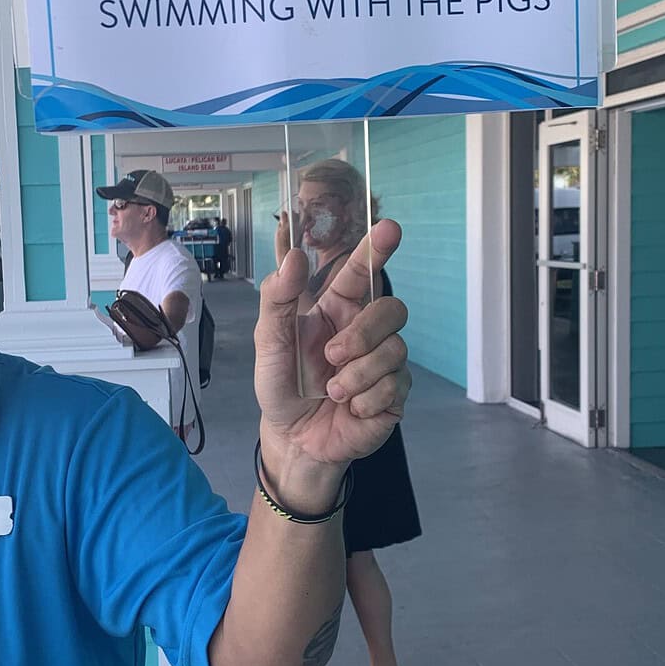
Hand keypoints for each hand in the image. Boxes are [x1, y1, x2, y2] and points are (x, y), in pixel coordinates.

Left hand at [254, 219, 409, 475]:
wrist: (293, 438)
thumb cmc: (282, 385)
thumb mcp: (268, 341)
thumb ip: (278, 299)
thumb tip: (293, 257)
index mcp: (337, 309)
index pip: (362, 272)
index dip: (377, 249)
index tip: (389, 228)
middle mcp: (366, 331)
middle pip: (393, 309)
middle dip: (364, 333)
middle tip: (332, 357)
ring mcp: (385, 362)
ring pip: (396, 350)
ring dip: (357, 375)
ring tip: (333, 392)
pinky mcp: (394, 394)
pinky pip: (394, 386)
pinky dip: (364, 400)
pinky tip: (349, 408)